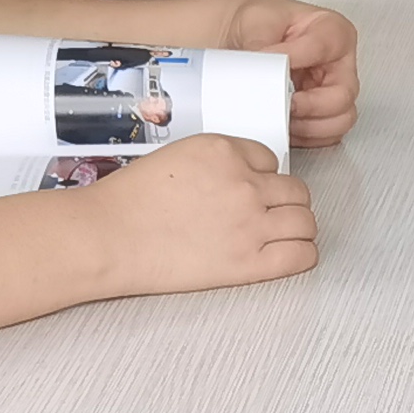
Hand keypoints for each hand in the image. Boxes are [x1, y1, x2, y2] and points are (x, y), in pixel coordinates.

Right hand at [86, 134, 318, 292]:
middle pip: (296, 191)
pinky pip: (302, 255)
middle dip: (285, 203)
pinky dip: (302, 254)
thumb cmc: (128, 203)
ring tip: (281, 236)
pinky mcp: (249, 261)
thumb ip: (215, 164)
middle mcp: (244, 183)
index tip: (253, 190)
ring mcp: (251, 222)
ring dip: (298, 228)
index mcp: (224, 151)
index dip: (262, 177)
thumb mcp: (176, 158)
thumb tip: (239, 177)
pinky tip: (288, 255)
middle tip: (270, 215)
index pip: (270, 160)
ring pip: (305, 221)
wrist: (108, 236)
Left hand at [223, 0, 362, 146]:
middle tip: (285, 102)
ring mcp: (332, 92)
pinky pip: (326, 136)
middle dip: (311, 105)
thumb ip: (262, 42)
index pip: (325, 48)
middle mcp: (338, 64)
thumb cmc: (256, 25)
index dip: (298, 59)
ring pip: (340, 121)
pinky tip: (286, 127)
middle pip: (343, 95)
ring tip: (284, 117)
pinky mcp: (320, 115)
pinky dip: (306, 137)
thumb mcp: (256, 20)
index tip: (274, 65)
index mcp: (333, 31)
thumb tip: (263, 67)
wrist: (237, 40)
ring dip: (309, 125)